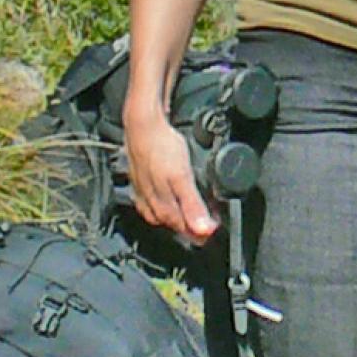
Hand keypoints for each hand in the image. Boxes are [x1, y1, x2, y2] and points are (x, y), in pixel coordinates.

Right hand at [123, 106, 218, 243]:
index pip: (183, 228)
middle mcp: (151, 203)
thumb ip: (192, 205)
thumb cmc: (160, 147)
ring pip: (162, 213)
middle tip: (208, 224)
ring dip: (178, 216)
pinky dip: (164, 203)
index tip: (215, 229)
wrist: (142, 124)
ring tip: (193, 215)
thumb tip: (203, 231)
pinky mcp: (140, 181)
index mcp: (161, 206)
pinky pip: (153, 200)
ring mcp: (144, 192)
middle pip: (173, 222)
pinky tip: (168, 199)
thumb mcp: (181, 177)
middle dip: (190, 226)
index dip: (200, 231)